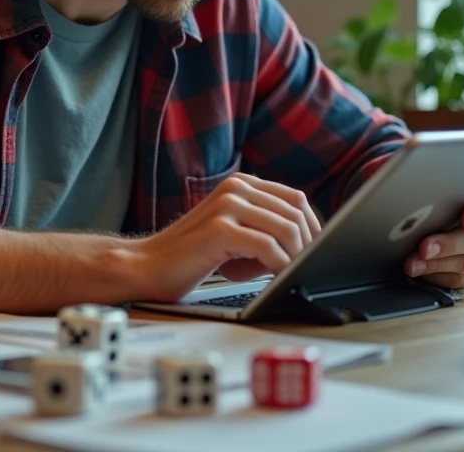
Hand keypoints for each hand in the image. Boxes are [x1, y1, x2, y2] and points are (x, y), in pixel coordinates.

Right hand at [135, 174, 322, 301]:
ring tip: (290, 275)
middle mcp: (235, 188)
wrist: (146, 266)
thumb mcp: (232, 231)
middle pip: (295, 212)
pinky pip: (267, 247)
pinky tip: (276, 279)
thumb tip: (308, 243)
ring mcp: (227, 206)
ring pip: (286, 228)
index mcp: (240, 184)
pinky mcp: (220, 230)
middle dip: (309, 244)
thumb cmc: (191, 256)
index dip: (313, 226)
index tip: (317, 251)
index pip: (295, 198)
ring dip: (296, 256)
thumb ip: (262, 226)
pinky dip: (279, 266)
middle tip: (307, 268)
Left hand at [404, 190, 463, 288]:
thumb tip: (420, 199)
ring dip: (436, 264)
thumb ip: (445, 196)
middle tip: (424, 247)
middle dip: (447, 244)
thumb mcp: (451, 193)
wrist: (449, 219)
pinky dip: (437, 276)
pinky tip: (421, 272)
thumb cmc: (450, 202)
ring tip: (413, 263)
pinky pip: (459, 280)